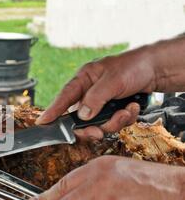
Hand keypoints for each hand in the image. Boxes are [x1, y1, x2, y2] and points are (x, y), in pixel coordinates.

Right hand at [37, 47, 157, 139]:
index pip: (64, 96)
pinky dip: (124, 119)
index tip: (42, 123)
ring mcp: (101, 103)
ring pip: (98, 124)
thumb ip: (95, 98)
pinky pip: (113, 123)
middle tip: (98, 133)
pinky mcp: (113, 110)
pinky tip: (132, 108)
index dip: (52, 111)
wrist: (158, 69)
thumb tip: (81, 116)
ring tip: (126, 111)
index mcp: (84, 79)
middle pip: (80, 118)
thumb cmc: (134, 66)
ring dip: (113, 122)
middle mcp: (89, 93)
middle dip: (91, 128)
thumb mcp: (113, 80)